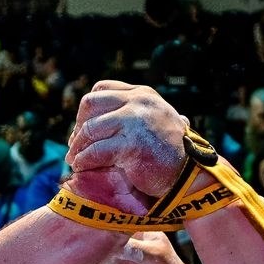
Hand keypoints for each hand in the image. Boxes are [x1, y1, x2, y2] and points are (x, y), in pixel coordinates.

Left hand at [68, 82, 189, 201]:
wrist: (188, 174)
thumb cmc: (168, 153)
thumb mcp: (151, 121)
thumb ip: (128, 114)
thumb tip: (90, 122)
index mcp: (142, 94)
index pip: (101, 89)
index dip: (87, 110)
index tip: (84, 129)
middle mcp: (138, 102)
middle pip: (90, 104)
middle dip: (79, 126)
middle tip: (75, 145)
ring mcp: (135, 122)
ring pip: (90, 129)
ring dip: (78, 147)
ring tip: (75, 160)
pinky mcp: (132, 145)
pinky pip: (96, 151)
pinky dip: (84, 160)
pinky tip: (82, 167)